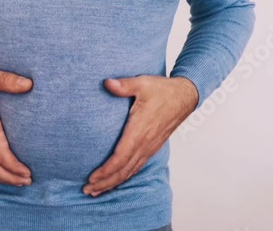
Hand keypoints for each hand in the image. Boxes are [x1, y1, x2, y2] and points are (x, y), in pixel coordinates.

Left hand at [82, 75, 198, 196]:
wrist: (185, 96)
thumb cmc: (162, 90)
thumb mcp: (142, 83)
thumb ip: (124, 85)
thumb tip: (108, 83)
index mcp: (140, 130)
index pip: (121, 157)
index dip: (106, 170)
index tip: (92, 177)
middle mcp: (145, 143)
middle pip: (123, 170)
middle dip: (105, 182)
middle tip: (87, 190)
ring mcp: (149, 147)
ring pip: (130, 171)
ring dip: (113, 183)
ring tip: (96, 190)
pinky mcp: (152, 147)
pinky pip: (136, 167)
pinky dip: (124, 176)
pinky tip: (115, 181)